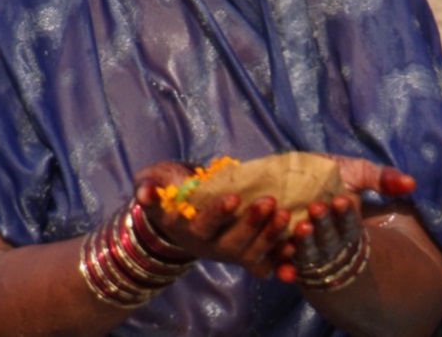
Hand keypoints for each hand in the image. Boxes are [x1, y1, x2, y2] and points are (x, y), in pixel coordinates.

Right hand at [133, 160, 294, 278]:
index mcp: (186, 229)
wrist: (182, 205)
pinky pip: (264, 261)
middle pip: (231, 244)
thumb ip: (148, 185)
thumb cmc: (169, 187)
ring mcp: (229, 250)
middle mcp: (208, 246)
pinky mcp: (246, 251)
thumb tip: (145, 193)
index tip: (232, 198)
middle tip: (269, 202)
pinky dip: (280, 259)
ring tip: (285, 216)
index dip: (217, 214)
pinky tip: (295, 247)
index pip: (202, 226)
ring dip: (270, 238)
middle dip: (251, 224)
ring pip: (251, 253)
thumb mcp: (154, 180)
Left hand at [277, 155, 416, 284]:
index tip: (341, 200)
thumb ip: (382, 178)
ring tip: (300, 227)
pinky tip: (282, 258)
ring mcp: (305, 247)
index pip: (350, 225)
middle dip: (324, 226)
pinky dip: (283, 266)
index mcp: (346, 223)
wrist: (288, 176)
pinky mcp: (282, 253)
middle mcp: (328, 239)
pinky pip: (283, 265)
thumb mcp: (358, 171)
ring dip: (304, 245)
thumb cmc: (328, 172)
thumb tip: (412, 183)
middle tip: (316, 208)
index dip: (346, 215)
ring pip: (307, 255)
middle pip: (329, 240)